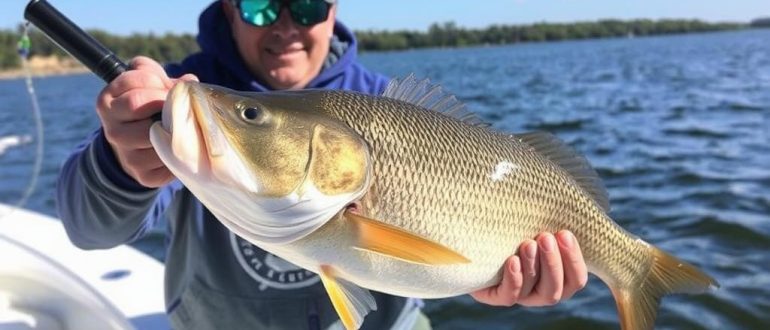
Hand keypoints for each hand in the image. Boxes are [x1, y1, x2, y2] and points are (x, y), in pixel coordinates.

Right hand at [96, 56, 196, 187]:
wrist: (133, 147)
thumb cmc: (143, 107)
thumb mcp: (142, 83)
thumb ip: (156, 74)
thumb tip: (189, 81)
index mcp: (107, 103)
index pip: (134, 81)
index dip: (157, 80)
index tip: (166, 86)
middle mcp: (111, 130)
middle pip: (139, 104)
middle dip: (165, 99)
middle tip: (178, 104)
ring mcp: (126, 155)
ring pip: (157, 134)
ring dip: (175, 126)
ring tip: (181, 124)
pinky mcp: (143, 175)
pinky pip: (169, 160)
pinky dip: (180, 151)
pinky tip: (180, 145)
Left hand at [470, 230, 587, 306]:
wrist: (479, 242)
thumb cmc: (516, 229)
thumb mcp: (534, 226)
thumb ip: (549, 223)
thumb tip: (562, 202)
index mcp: (559, 278)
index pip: (576, 279)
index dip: (573, 259)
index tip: (564, 233)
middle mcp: (541, 292)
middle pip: (555, 289)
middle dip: (552, 262)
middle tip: (545, 238)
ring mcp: (520, 296)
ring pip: (534, 291)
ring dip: (533, 266)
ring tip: (528, 244)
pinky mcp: (496, 295)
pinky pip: (509, 296)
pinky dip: (514, 279)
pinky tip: (512, 261)